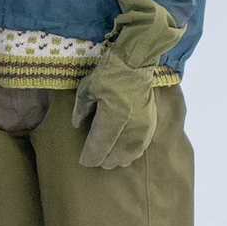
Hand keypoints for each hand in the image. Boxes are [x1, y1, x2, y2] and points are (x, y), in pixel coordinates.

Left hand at [72, 0, 183, 169]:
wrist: (137, 61)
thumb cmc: (108, 73)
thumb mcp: (87, 88)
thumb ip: (81, 109)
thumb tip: (76, 125)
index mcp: (112, 117)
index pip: (100, 145)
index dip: (91, 156)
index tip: (84, 162)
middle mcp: (129, 124)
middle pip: (116, 152)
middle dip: (105, 160)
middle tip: (97, 164)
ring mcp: (142, 123)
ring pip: (131, 151)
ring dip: (121, 159)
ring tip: (112, 163)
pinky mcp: (150, 120)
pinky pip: (143, 143)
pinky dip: (134, 152)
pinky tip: (129, 156)